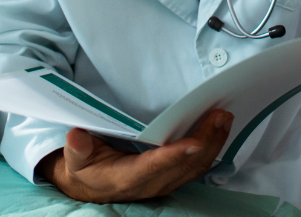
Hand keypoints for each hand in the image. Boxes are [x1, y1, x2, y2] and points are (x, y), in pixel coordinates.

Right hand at [39, 108, 233, 202]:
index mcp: (124, 178)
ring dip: (213, 143)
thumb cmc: (85, 167)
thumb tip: (75, 136)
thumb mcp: (75, 158)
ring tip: (225, 118)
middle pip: (182, 166)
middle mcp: (149, 184)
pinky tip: (220, 130)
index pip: (152, 167)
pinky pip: (196, 167)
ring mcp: (163, 183)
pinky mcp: (171, 178)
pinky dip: (211, 148)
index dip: (173, 157)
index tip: (192, 143)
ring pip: (194, 168)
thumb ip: (77, 149)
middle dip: (205, 142)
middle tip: (220, 115)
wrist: (90, 186)